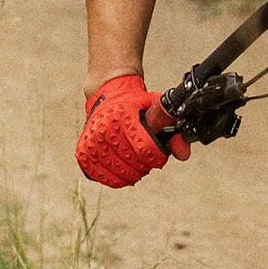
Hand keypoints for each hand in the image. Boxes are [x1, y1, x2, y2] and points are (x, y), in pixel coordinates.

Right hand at [75, 74, 189, 187]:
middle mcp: (106, 130)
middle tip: (146, 160)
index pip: (146, 150)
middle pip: (133, 164)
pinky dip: (112, 177)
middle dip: (145, 166)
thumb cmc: (133, 101)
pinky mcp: (84, 151)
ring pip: (117, 172)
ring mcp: (93, 142)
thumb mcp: (155, 106)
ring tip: (134, 165)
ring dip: (130, 173)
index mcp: (125, 119)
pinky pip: (100, 174)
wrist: (106, 91)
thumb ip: (172, 127)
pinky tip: (119, 170)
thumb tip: (184, 155)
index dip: (156, 158)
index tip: (158, 156)